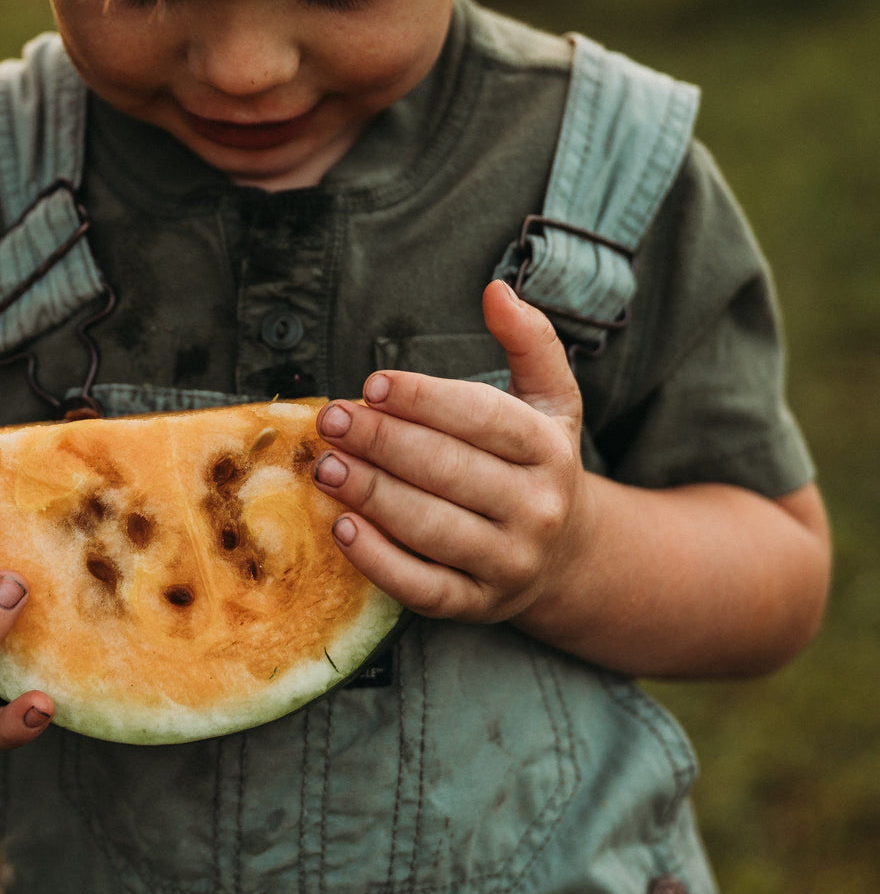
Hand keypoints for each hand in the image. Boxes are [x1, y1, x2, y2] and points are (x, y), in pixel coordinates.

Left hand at [311, 280, 595, 625]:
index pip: (484, 419)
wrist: (568, 557)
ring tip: (326, 466)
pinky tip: (342, 528)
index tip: (372, 384)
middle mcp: (537, 509)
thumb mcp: (551, 401)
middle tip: (331, 420)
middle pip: (450, 471)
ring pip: (432, 529)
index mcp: (550, 449)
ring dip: (372, 495)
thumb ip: (531, 342)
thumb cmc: (538, 463)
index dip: (425, 399)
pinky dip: (380, 562)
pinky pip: (424, 588)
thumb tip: (496, 289)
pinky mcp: (477, 605)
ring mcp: (509, 562)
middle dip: (383, 442)